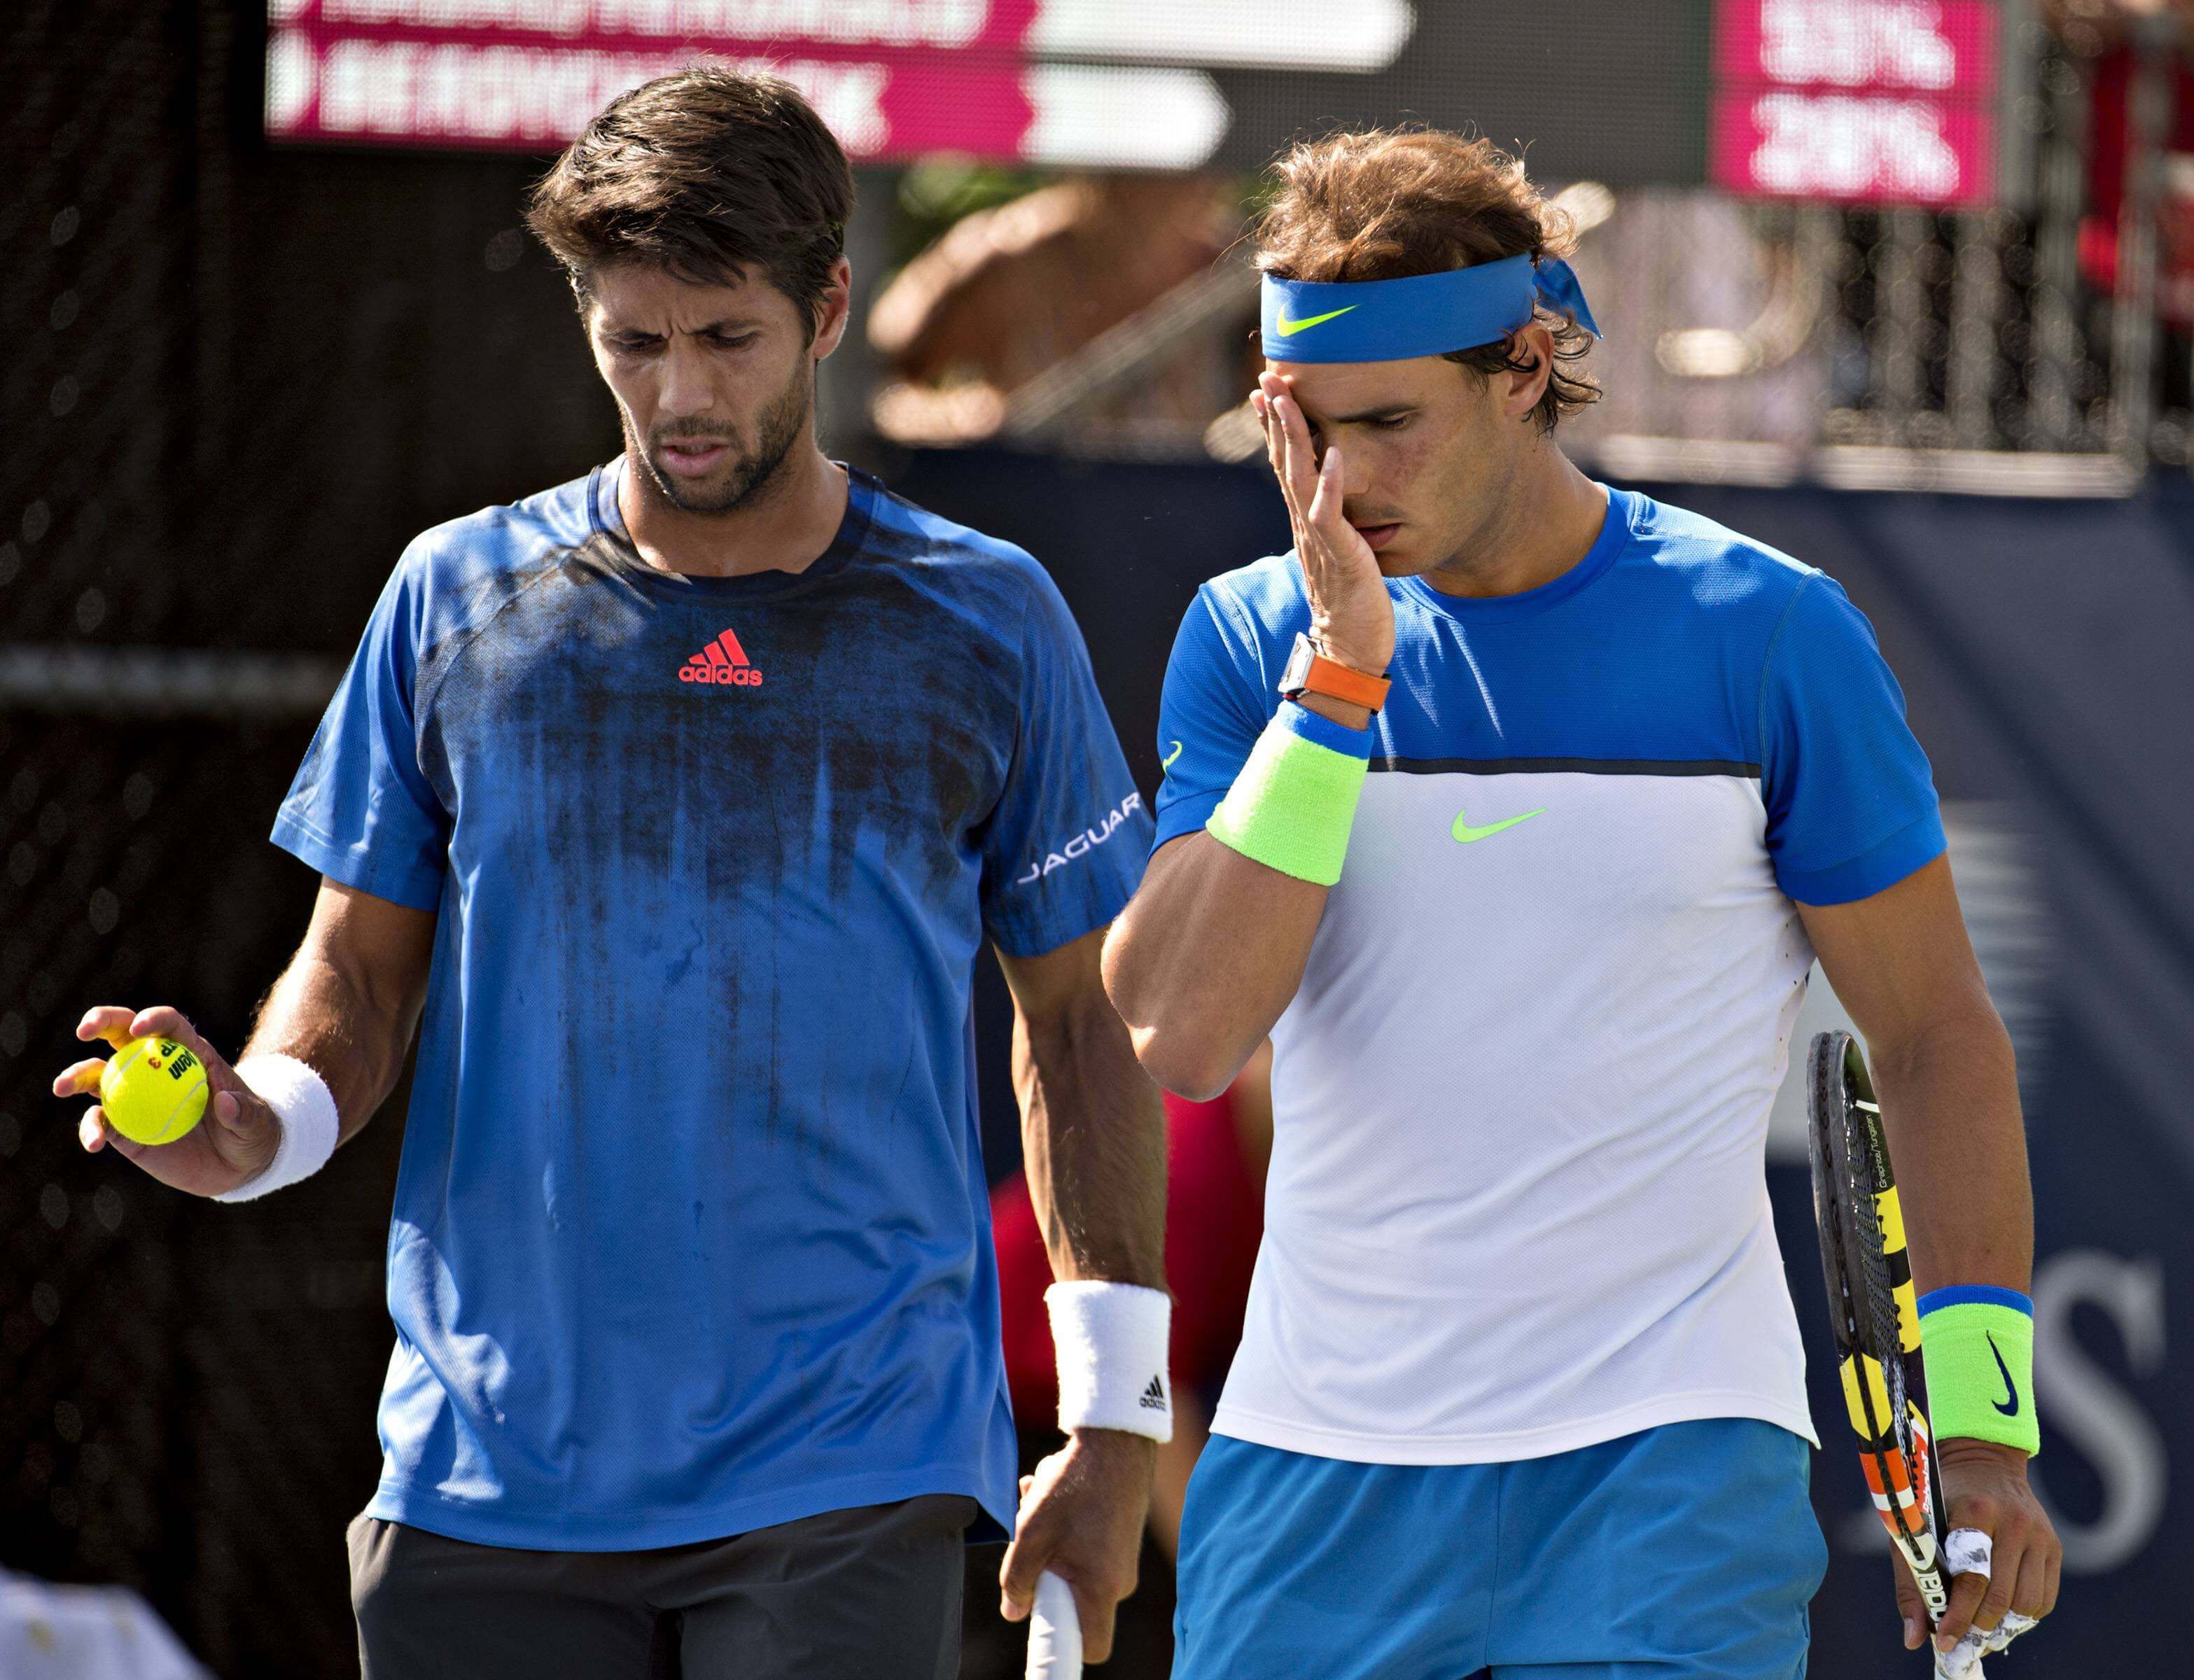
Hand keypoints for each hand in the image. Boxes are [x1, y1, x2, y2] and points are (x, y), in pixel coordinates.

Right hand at [53, 1006, 281, 1197]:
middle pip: (122, 1036)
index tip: (139, 1028)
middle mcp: (155, 1069)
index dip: (154, 1020)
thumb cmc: (251, 1132)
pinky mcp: (124, 1129)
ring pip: (98, 1076)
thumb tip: (225, 1103)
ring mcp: (135, 1097)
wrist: (236, 1165)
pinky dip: (92, 1129)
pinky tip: (94, 1142)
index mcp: (190, 1055)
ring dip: (77, 1076)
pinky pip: (101, 1123)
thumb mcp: (257, 1124)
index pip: (170, 1026)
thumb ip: (244, 1113)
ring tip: (61, 1087)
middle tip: (84, 1029)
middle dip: (102, 1023)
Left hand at [1000, 1428, 1156, 1663]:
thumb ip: (1017, 1579)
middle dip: (1043, 1572)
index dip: (1064, 1646)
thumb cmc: (1075, 1485)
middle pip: (1072, 1601)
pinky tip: (1048, 1488)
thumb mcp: (1032, 1532)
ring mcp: (1122, 1558)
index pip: (1092, 1647)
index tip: (1040, 1625)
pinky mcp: (1120, 1538)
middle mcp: (1120, 1580)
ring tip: (1036, 1497)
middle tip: (1030, 1534)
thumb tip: (1013, 1612)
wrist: (1116, 1439)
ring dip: (1047, 1540)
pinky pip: (1083, 1546)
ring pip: (1073, 1567)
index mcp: (1102, 1588)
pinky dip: (1063, 1525)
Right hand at [1253, 372, 1393, 677]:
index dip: (1274, 426)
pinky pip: (1329, 513)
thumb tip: (1332, 502)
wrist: (1349, 647)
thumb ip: (1332, 523)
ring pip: (1297, 478)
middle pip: (1283, 461)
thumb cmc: (1350, 602)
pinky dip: (1330, 482)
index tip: (1265, 391)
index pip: (1283, 464)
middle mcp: (1303, 523)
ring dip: (1293, 437)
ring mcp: (1318, 537)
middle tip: (1266, 378)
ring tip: (1288, 400)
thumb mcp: (1339, 551)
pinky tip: (1335, 453)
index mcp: (1304, 520)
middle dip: (1275, 418)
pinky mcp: (1339, 554)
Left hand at [1890, 1439, 2059, 1654]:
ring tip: (1980, 1634)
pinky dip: (2023, 1617)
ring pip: (2027, 1604)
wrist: (1982, 1462)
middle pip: (2001, 1597)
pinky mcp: (2054, 1547)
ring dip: (2003, 1628)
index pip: (1972, 1578)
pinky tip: (2001, 1617)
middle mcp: (2013, 1523)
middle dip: (1978, 1628)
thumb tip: (1913, 1639)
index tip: (1943, 1642)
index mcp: (1975, 1511)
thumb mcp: (1916, 1530)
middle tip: (1961, 1643)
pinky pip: (2044, 1598)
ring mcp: (2039, 1535)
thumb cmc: (1939, 1500)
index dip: (1957, 1617)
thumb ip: (1913, 1584)